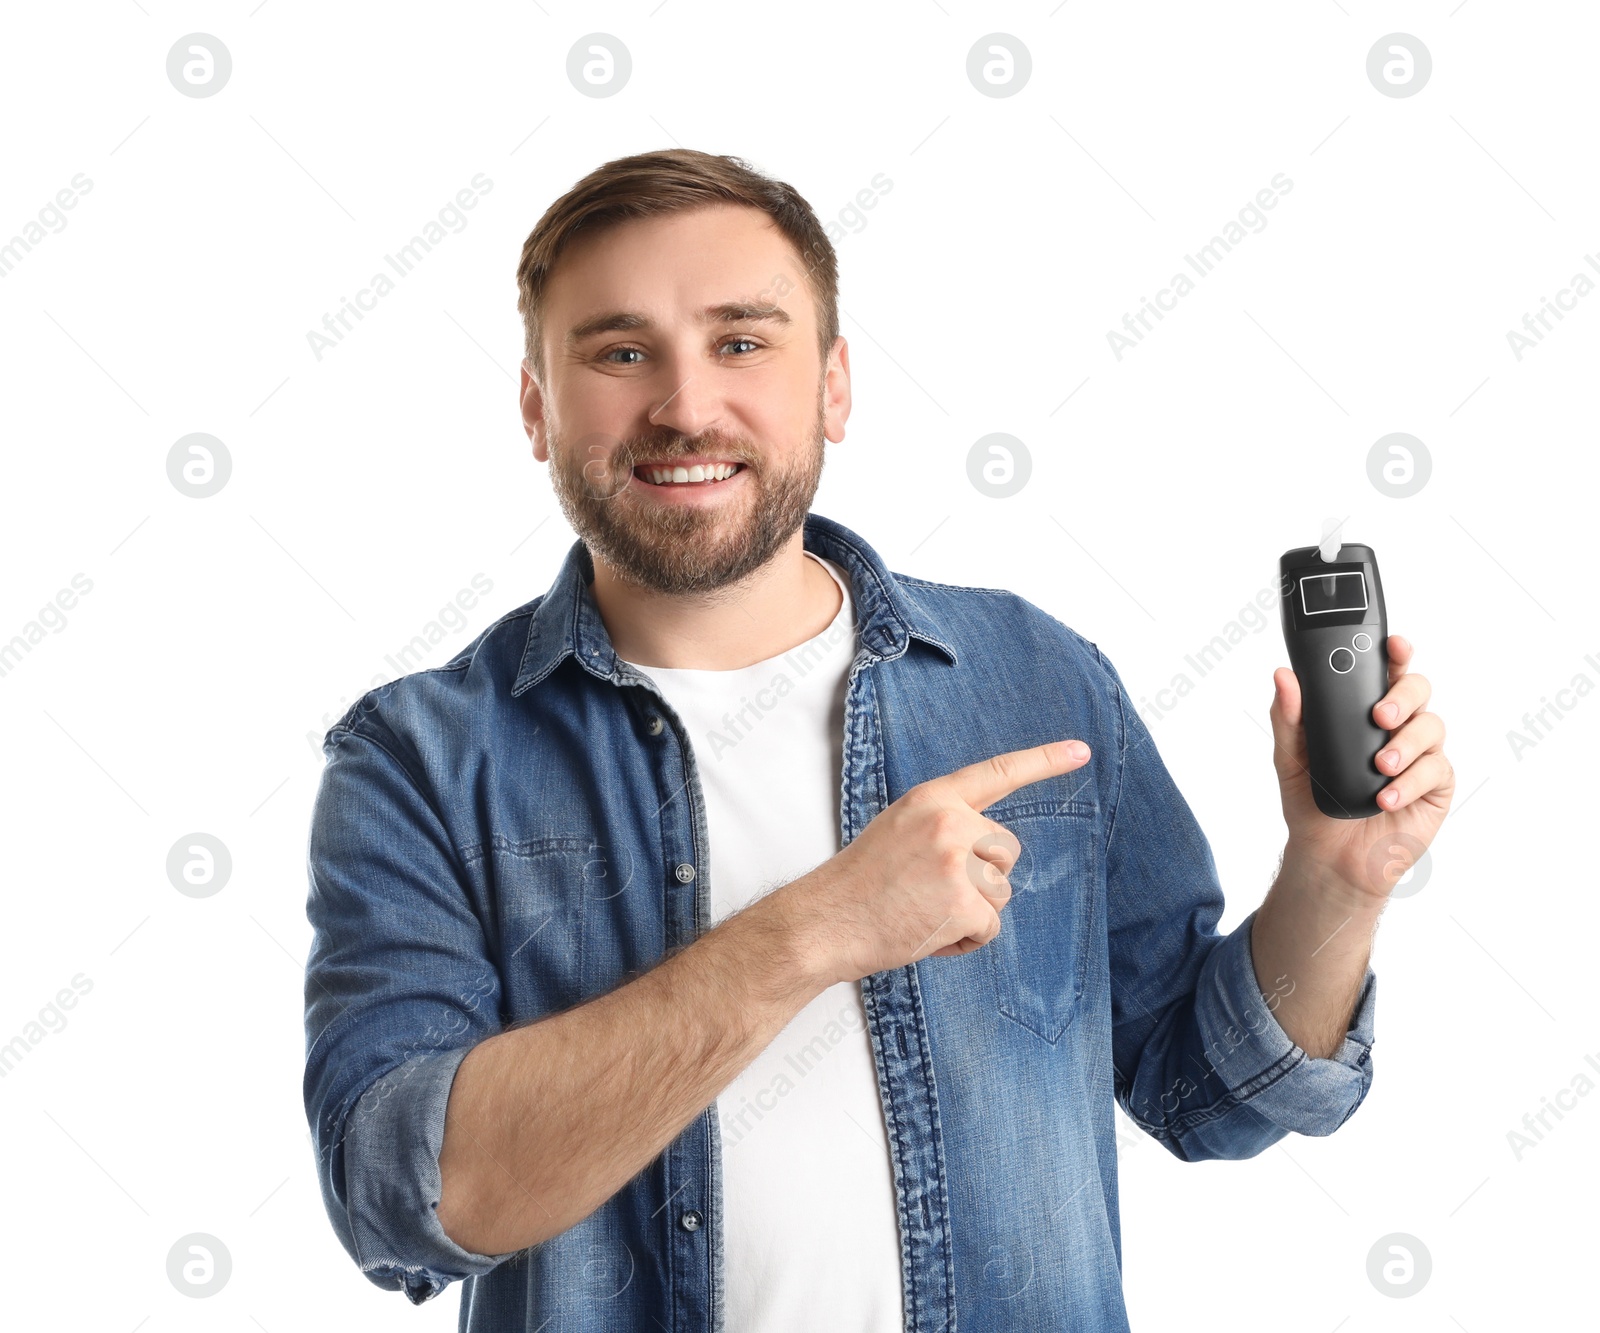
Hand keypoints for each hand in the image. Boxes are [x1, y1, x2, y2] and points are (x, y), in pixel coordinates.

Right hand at [775, 739, 1092, 987]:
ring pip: (1000, 892)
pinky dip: (965, 939)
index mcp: (932, 799)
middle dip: (983, 877)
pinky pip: (990, 926)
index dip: (1044, 761)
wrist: (826, 922)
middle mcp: (950, 822)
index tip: (1081, 751)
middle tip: (932, 891)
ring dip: (972, 912)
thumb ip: (944, 825)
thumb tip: (989, 846)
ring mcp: (958, 861)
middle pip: (1007, 850)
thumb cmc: (861, 883)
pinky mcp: (964, 902)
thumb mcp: (900, 830)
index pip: (997, 773)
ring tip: (924, 912)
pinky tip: (929, 933)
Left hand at [1269, 634, 1453, 901]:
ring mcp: (1420, 755)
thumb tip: (1283, 676)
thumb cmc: (1311, 800)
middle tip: (1379, 715)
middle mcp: (1398, 726)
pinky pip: (1435, 771)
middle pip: (1418, 690)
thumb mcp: (1290, 757)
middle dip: (1402, 696)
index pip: (1385, 670)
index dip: (1395, 652)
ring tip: (1380, 764)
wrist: (1328, 856)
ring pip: (1432, 727)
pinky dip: (1409, 782)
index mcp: (1364, 710)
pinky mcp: (1434, 787)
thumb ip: (1289, 716)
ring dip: (1405, 743)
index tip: (1392, 644)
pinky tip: (1385, 797)